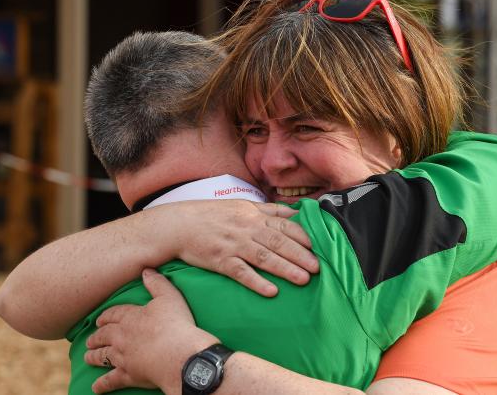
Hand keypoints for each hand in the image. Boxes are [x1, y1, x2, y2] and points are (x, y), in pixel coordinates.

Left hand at [85, 268, 217, 393]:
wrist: (180, 355)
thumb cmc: (176, 324)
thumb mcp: (170, 297)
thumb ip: (157, 283)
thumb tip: (146, 270)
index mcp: (130, 317)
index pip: (113, 315)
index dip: (106, 317)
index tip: (99, 320)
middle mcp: (121, 337)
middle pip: (103, 336)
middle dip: (96, 337)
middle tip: (90, 339)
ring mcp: (123, 357)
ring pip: (102, 357)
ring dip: (94, 357)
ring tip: (87, 357)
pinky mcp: (128, 376)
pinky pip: (110, 381)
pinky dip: (102, 385)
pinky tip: (96, 388)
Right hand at [142, 199, 317, 296]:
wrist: (178, 224)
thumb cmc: (212, 215)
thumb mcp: (242, 205)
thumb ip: (269, 210)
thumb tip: (295, 212)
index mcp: (253, 215)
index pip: (283, 225)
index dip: (302, 235)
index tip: (317, 246)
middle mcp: (246, 228)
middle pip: (278, 242)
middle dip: (300, 255)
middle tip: (318, 268)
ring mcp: (233, 245)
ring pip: (264, 257)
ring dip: (285, 268)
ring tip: (303, 279)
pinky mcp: (220, 261)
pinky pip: (240, 272)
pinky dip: (256, 282)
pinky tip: (271, 291)